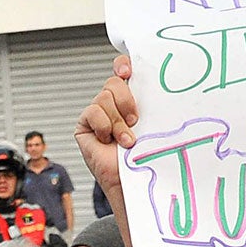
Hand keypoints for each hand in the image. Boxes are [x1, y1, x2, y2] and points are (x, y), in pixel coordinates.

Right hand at [74, 57, 138, 210]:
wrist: (131, 181)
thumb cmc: (145, 156)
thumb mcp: (152, 124)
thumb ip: (150, 104)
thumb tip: (160, 85)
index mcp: (130, 100)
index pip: (123, 70)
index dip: (123, 65)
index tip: (128, 72)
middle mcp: (113, 105)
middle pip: (114, 82)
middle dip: (126, 100)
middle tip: (135, 120)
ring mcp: (98, 114)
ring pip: (104, 97)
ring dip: (118, 122)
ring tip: (126, 141)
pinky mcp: (85, 125)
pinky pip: (93, 112)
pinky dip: (104, 126)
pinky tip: (108, 141)